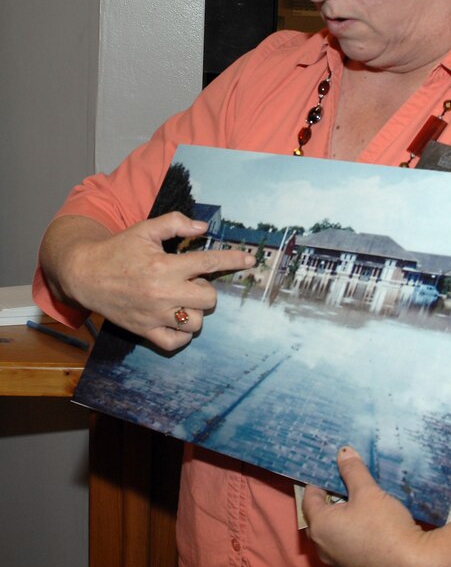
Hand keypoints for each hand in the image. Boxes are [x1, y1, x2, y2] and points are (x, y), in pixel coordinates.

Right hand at [46, 213, 253, 350]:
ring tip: (183, 300)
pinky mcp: (144, 331)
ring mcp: (154, 315)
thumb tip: (203, 227)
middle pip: (209, 299)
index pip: (209, 263)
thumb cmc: (118, 249)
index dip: (233, 260)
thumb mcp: (146, 229)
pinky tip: (177, 319)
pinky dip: (181, 334)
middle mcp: (162, 293)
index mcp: (165, 266)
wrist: (84, 274)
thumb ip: (175, 224)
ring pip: (195, 323)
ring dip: (195, 311)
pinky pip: (175, 342)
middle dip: (207, 289)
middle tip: (193, 282)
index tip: (249, 261)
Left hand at [302, 446, 430, 566]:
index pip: (309, 498)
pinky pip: (346, 543)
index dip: (318, 480)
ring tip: (360, 496)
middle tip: (346, 479)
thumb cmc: (384, 526)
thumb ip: (352, 470)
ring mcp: (338, 562)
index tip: (330, 468)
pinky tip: (370, 519)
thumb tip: (342, 452)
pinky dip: (352, 529)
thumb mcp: (367, 491)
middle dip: (330, 497)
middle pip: (320, 516)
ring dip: (343, 514)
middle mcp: (323, 547)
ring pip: (334, 531)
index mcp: (320, 527)